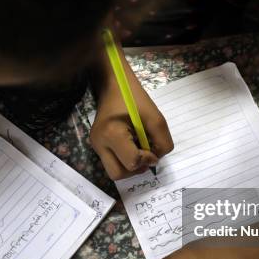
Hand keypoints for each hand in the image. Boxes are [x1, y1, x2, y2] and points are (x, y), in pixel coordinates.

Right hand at [90, 52, 172, 179]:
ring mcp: (95, 146)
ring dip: (130, 166)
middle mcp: (99, 144)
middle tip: (145, 154)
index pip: (132, 162)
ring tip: (138, 149)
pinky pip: (112, 163)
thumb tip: (157, 159)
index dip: (147, 159)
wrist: (112, 84)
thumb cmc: (134, 97)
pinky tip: (130, 146)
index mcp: (112, 134)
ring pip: (114, 172)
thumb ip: (162, 142)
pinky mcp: (97, 146)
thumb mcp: (156, 117)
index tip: (152, 148)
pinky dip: (124, 160)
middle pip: (118, 174)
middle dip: (136, 169)